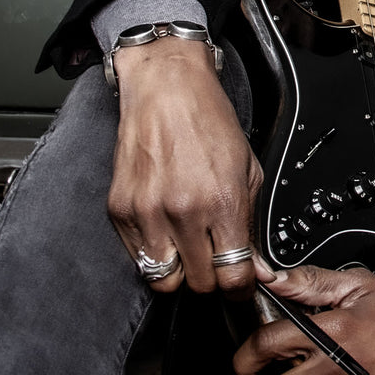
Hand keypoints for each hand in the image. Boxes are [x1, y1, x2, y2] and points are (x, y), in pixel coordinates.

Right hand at [107, 37, 270, 296]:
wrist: (166, 88)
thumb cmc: (207, 119)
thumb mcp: (247, 168)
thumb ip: (250, 221)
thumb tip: (255, 264)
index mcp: (221, 202)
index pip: (233, 276)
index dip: (240, 287)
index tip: (240, 284)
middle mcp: (183, 211)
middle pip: (198, 284)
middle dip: (210, 277)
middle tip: (213, 258)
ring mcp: (147, 212)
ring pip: (163, 279)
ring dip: (178, 269)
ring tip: (186, 246)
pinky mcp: (120, 209)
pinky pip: (136, 256)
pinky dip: (152, 251)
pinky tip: (164, 226)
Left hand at [234, 267, 374, 374]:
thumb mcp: (359, 286)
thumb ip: (311, 281)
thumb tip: (273, 276)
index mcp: (330, 332)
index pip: (266, 345)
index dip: (247, 350)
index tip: (247, 351)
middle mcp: (332, 368)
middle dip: (258, 374)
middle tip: (260, 367)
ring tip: (293, 370)